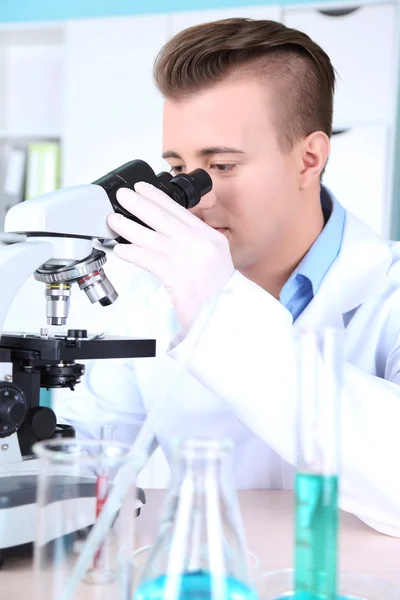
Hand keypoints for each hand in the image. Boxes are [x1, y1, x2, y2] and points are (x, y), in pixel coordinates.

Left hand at [107, 181, 234, 331]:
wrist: (228, 315)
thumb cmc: (221, 293)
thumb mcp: (216, 259)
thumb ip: (196, 244)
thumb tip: (169, 233)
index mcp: (211, 237)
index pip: (180, 211)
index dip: (158, 198)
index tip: (143, 189)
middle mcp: (200, 244)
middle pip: (163, 218)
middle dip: (139, 204)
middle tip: (122, 195)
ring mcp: (188, 258)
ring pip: (151, 236)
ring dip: (128, 226)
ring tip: (113, 220)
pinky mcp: (176, 276)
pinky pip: (147, 259)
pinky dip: (131, 253)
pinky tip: (120, 250)